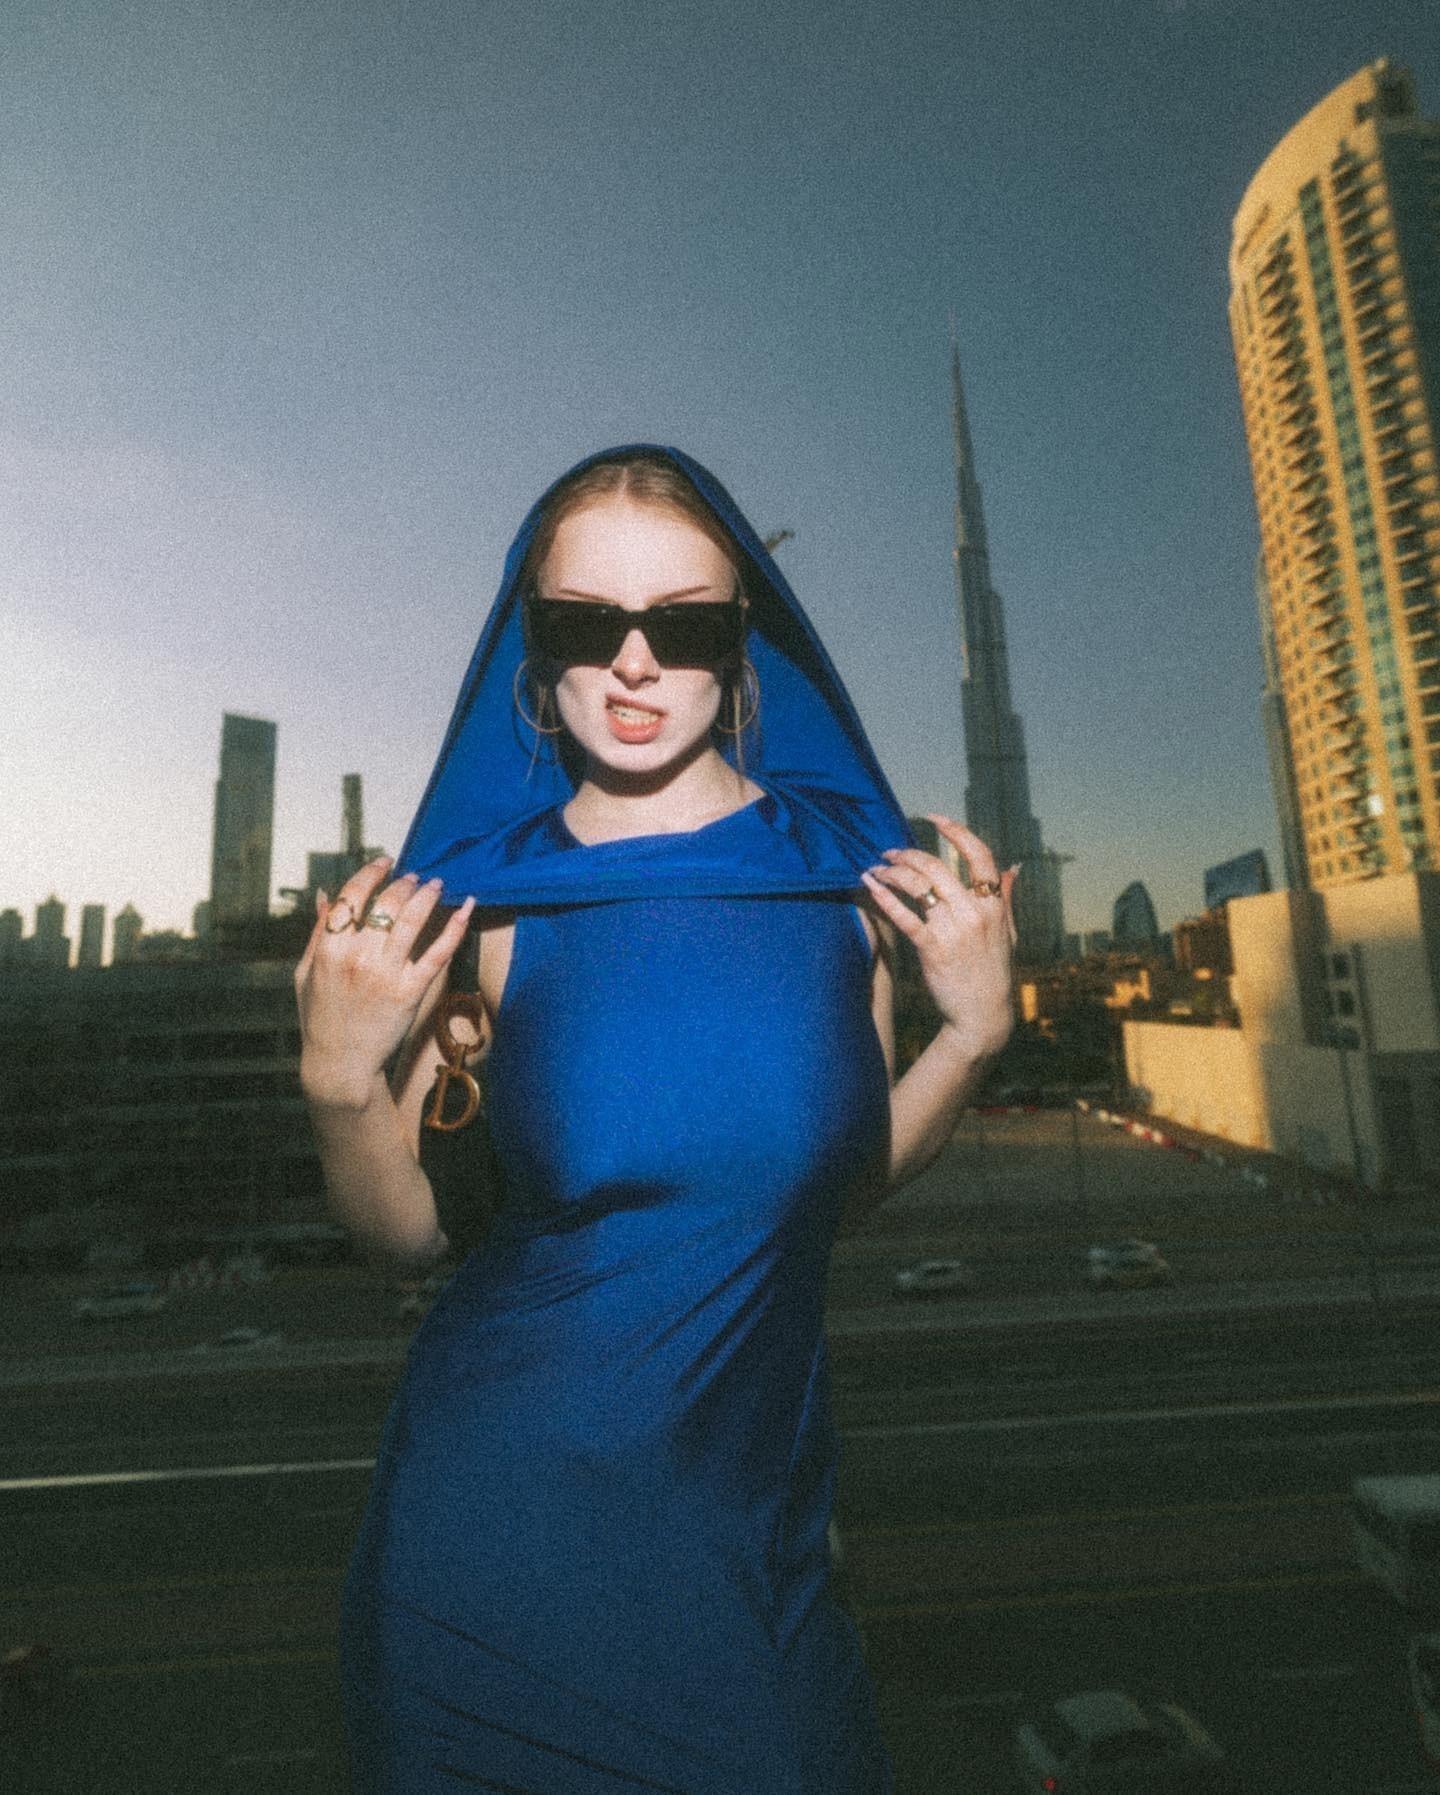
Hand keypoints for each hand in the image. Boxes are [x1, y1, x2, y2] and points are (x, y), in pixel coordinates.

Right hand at [293, 857, 475, 1104]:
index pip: (351, 895)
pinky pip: (438, 953)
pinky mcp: (410, 991)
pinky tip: (466, 908)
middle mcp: (357, 957)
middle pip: (386, 903)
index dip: (371, 872)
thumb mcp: (306, 972)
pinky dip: (454, 927)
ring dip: (428, 896)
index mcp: (328, 948)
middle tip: (415, 877)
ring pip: (411, 920)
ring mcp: (385, 974)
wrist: (340, 1063)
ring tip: (436, 885)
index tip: (385, 862)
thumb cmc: (320, 1017)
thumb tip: (326, 894)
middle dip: (404, 883)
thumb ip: (317, 931)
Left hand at [860, 815, 1018, 1061]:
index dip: (956, 831)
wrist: (982, 1014)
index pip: (979, 855)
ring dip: (893, 872)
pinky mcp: (932, 949)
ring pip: (918, 886)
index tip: (934, 818)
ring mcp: (953, 930)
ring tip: (877, 869)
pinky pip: (905, 916)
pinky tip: (870, 886)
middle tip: (890, 851)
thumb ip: (1006, 898)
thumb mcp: (1008, 932)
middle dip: (908, 853)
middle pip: (938, 866)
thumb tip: (1013, 869)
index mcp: (994, 904)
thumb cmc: (993, 971)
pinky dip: (885, 898)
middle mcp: (975, 912)